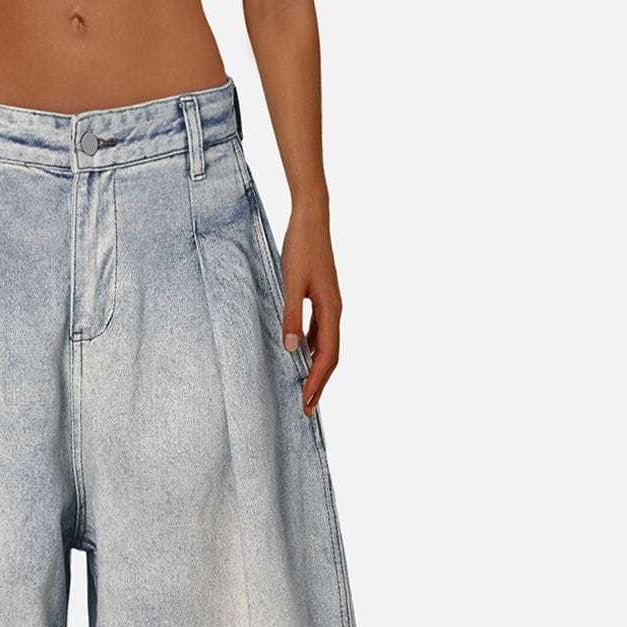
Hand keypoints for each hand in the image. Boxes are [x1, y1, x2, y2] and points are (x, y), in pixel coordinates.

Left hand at [280, 212, 341, 415]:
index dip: (317, 381)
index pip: (327, 356)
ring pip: (327, 346)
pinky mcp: (322, 299)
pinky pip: (320, 333)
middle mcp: (335, 310)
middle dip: (320, 383)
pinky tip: (300, 358)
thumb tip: (291, 350)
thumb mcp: (291, 283)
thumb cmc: (301, 247)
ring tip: (305, 390)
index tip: (307, 402)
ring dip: (316, 369)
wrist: (311, 218)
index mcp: (331, 309)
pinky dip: (313, 351)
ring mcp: (330, 305)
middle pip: (331, 356)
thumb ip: (291, 316)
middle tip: (307, 408)